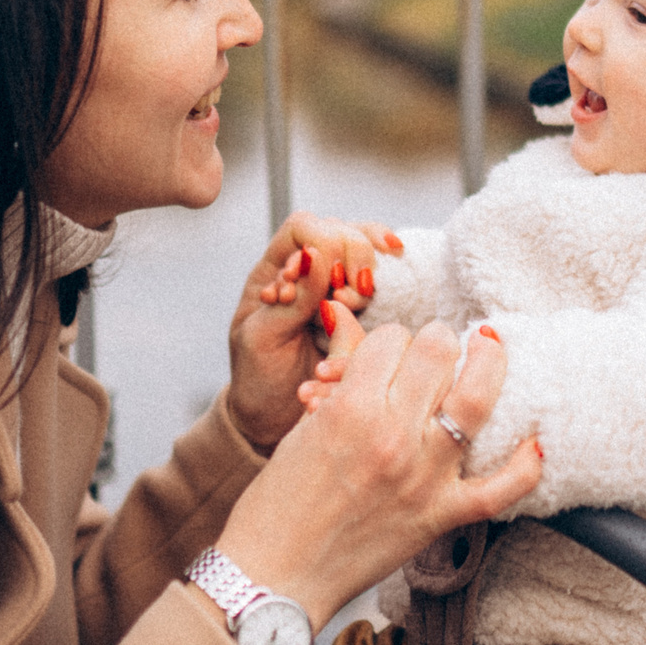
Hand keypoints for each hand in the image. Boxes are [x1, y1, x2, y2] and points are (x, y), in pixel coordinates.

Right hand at [216, 321, 541, 629]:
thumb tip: (377, 359)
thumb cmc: (277, 506)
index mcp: (350, 409)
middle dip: (436, 342)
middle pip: (438, 351)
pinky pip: (503, 487)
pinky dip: (526, 464)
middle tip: (435, 352)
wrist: (273, 578)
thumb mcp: (301, 431)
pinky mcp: (441, 516)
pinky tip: (534, 441)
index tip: (389, 356)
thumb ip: (341, 390)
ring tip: (488, 353)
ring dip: (488, 365)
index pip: (391, 338)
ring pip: (477, 398)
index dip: (390, 341)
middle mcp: (393, 436)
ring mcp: (424, 477)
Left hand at [226, 213, 402, 449]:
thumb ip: (290, 300)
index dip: (324, 242)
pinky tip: (385, 278)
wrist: (273, 417)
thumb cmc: (258, 379)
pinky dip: (387, 276)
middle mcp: (305, 271)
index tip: (330, 279)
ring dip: (369, 269)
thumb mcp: (262, 339)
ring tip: (358, 303)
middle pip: (340, 229)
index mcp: (272, 271)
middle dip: (354, 254)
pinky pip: (379, 276)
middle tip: (350, 297)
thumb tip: (316, 255)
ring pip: (364, 247)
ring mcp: (333, 286)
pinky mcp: (357, 308)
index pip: (303, 227)